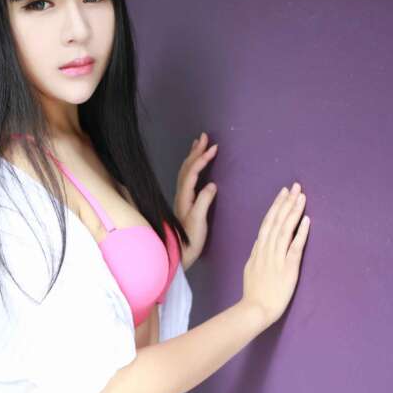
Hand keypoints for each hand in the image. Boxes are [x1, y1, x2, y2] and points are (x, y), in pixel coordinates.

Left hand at [173, 131, 217, 269]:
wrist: (178, 255)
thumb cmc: (190, 241)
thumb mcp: (199, 222)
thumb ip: (204, 202)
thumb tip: (212, 185)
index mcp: (185, 197)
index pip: (193, 172)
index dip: (202, 159)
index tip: (214, 148)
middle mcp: (181, 195)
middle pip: (187, 168)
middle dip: (196, 151)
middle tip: (205, 137)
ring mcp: (182, 198)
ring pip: (185, 172)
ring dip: (193, 157)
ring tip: (199, 144)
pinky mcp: (184, 203)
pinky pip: (187, 178)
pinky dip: (192, 167)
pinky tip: (196, 166)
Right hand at [242, 182, 309, 328]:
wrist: (255, 309)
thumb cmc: (254, 292)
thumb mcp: (249, 268)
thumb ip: (256, 253)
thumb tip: (260, 241)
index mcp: (258, 250)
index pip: (267, 223)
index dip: (276, 207)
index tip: (283, 193)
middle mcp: (266, 250)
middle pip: (276, 221)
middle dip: (286, 203)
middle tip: (295, 186)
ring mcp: (277, 258)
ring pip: (285, 230)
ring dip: (293, 212)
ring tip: (301, 197)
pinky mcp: (288, 268)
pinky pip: (295, 247)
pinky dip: (301, 233)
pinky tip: (307, 220)